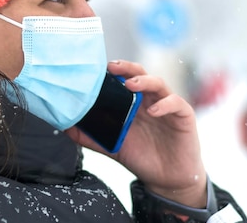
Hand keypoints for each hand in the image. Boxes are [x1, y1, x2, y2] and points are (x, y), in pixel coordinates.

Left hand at [65, 60, 206, 207]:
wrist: (167, 179)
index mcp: (132, 103)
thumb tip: (63, 127)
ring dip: (144, 81)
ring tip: (130, 85)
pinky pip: (176, 104)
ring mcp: (167, 106)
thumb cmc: (141, 156)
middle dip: (126, 68)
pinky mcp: (183, 117)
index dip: (112, 71)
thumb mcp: (111, 146)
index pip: (122, 79)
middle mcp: (149, 99)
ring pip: (159, 83)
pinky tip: (153, 111)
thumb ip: (90, 136)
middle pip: (140, 74)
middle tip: (112, 67)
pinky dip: (164, 104)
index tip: (96, 69)